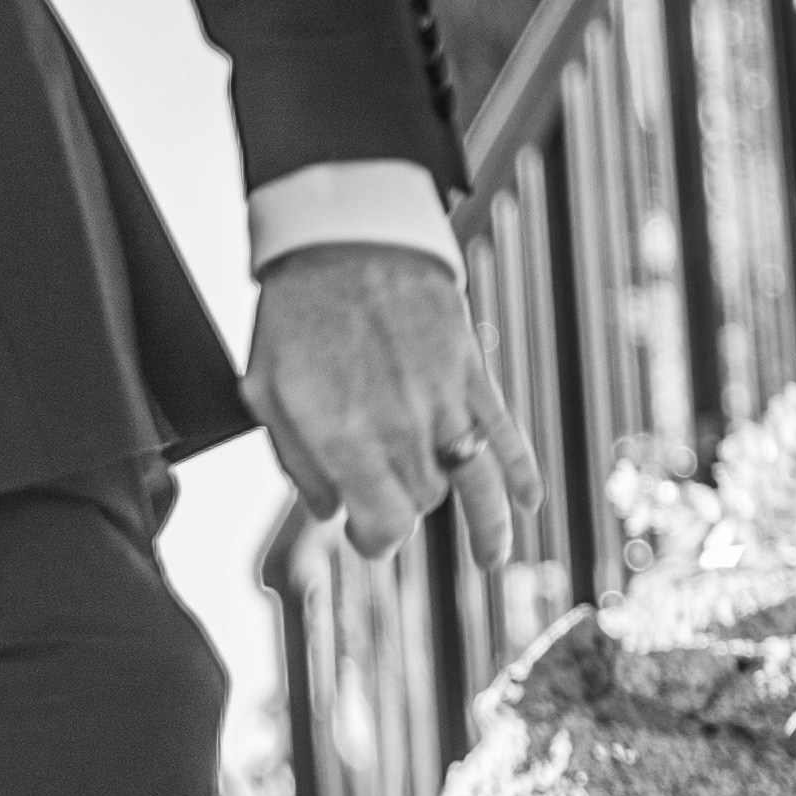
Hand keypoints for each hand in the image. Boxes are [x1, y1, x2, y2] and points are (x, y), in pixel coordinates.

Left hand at [250, 243, 541, 570]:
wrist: (343, 236)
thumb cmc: (294, 315)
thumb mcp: (266, 391)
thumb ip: (295, 460)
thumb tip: (327, 512)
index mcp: (345, 437)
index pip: (383, 524)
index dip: (374, 540)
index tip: (363, 533)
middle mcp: (401, 427)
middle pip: (422, 501)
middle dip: (405, 514)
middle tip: (390, 510)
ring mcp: (443, 400)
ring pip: (474, 483)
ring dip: (488, 526)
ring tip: (491, 558)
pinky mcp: (470, 370)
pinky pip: (506, 432)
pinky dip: (521, 471)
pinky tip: (529, 501)